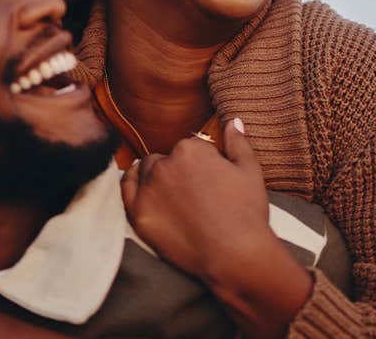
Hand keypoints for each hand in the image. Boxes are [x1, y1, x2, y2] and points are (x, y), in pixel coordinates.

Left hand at [120, 118, 271, 279]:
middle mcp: (165, 164)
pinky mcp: (138, 213)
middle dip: (176, 169)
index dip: (201, 164)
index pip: (189, 147)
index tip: (209, 181)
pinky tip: (141, 187)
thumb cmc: (246, 213)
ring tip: (173, 196)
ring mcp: (148, 189)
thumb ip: (238, 142)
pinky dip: (132, 184)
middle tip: (193, 193)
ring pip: (145, 172)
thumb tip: (233, 120)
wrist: (235, 255)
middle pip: (164, 158)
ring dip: (156, 178)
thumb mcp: (250, 171)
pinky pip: (126, 189)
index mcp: (190, 149)